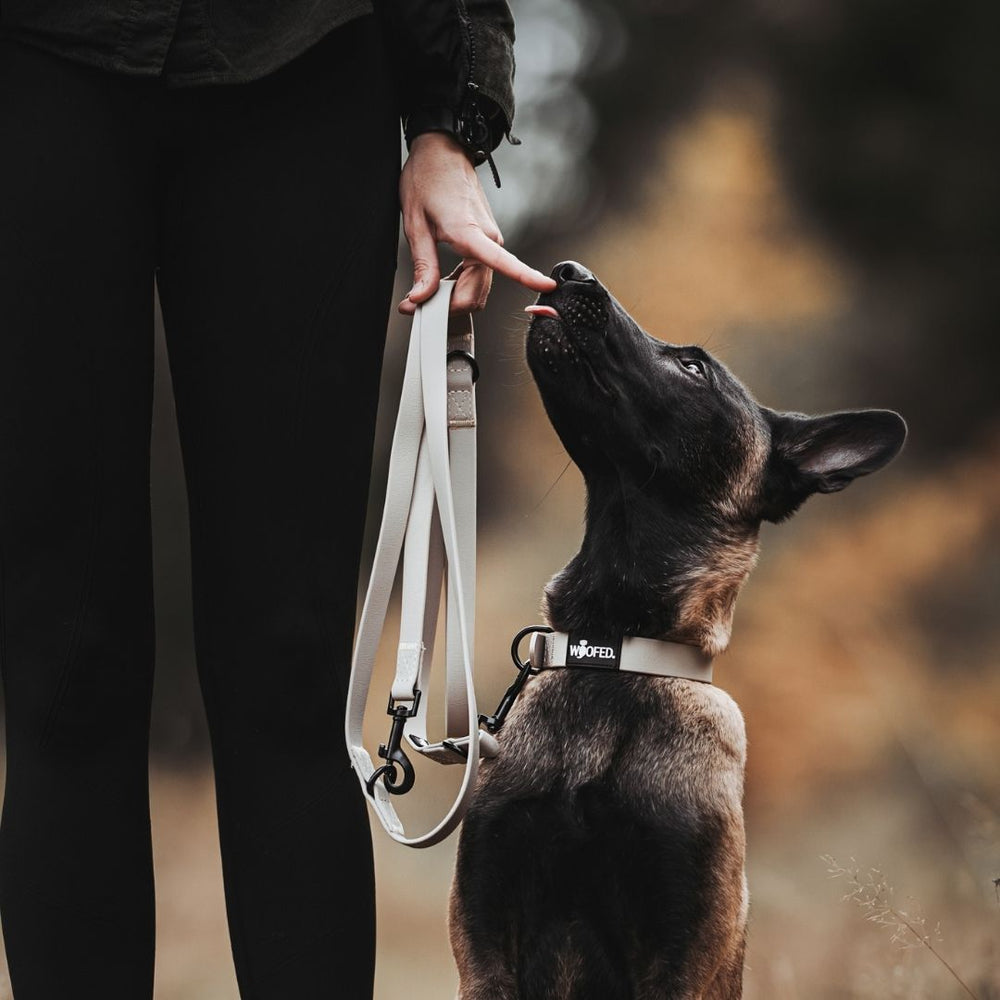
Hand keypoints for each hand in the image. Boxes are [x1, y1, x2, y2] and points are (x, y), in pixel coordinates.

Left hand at [397, 132, 555, 313]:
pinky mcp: (487, 242)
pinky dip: (462, 287)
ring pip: (479, 288)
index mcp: (470, 233)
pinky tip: (443, 283)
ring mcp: (491, 241)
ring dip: (456, 298)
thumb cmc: (428, 178)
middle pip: (478, 293)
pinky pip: (479, 276)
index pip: (506, 262)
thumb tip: (422, 297)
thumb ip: (423, 266)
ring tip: (428, 292)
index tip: (547, 287)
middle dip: (451, 307)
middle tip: (420, 304)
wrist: (441, 152)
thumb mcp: (415, 224)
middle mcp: (489, 239)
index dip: (528, 277)